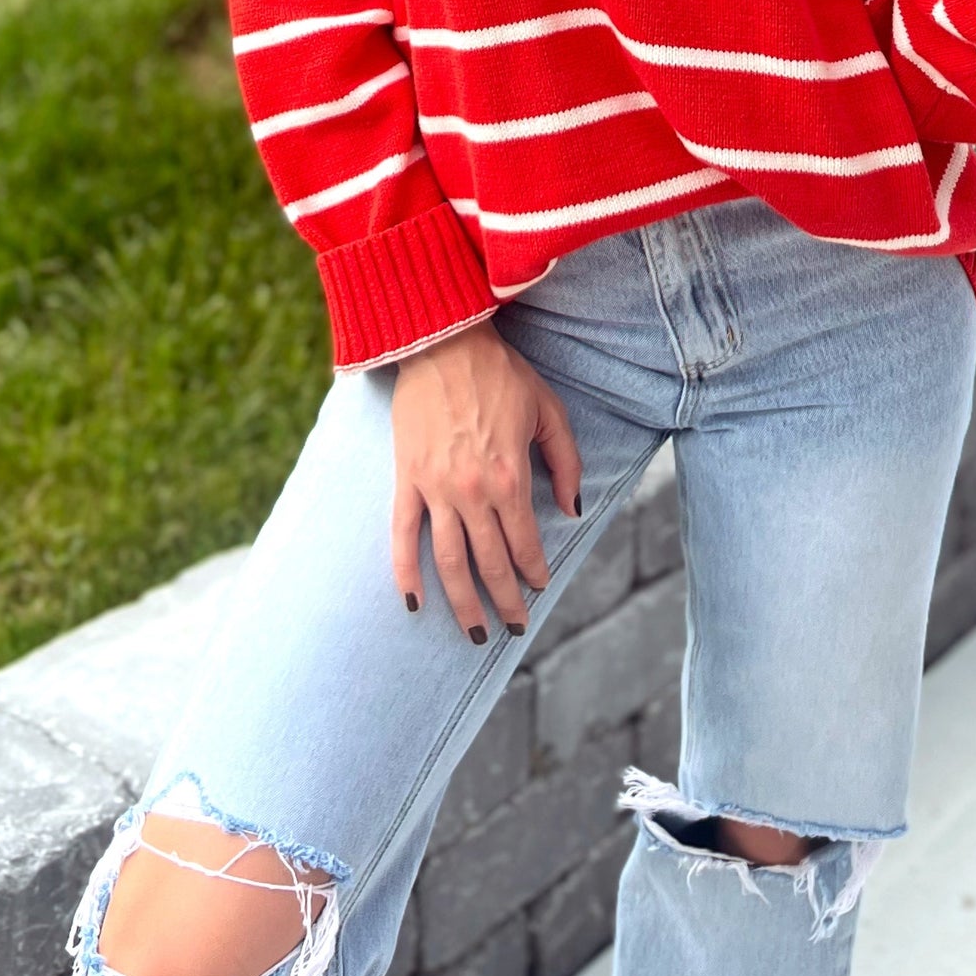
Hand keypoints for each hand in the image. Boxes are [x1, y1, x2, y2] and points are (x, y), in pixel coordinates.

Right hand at [390, 319, 582, 641]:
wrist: (443, 343)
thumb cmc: (501, 374)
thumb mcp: (548, 410)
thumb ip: (565, 462)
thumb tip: (573, 508)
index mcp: (510, 476)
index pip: (523, 542)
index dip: (532, 570)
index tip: (538, 587)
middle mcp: (472, 491)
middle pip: (488, 562)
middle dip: (504, 601)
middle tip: (513, 628)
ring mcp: (435, 488)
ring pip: (448, 561)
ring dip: (462, 602)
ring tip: (473, 633)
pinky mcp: (406, 479)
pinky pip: (402, 535)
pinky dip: (406, 572)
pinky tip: (415, 602)